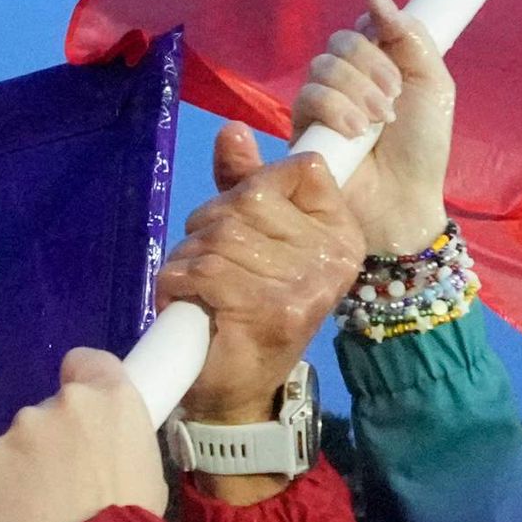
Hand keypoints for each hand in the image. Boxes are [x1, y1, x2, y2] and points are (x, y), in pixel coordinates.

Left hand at [0, 348, 161, 521]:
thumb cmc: (134, 519)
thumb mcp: (146, 465)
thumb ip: (113, 439)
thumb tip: (96, 447)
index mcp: (106, 398)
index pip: (83, 361)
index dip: (80, 383)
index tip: (81, 414)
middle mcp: (55, 406)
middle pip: (45, 412)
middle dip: (50, 441)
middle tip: (64, 483)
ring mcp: (13, 436)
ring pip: (14, 447)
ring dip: (23, 470)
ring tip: (38, 513)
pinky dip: (0, 498)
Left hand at [165, 135, 364, 423]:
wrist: (237, 391)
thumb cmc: (245, 308)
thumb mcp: (251, 237)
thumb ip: (246, 184)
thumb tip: (232, 131)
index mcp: (341, 233)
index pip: (302, 168)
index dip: (256, 185)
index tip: (244, 223)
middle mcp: (334, 257)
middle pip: (251, 197)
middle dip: (210, 223)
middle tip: (207, 261)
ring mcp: (307, 284)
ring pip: (222, 233)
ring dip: (190, 256)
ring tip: (196, 286)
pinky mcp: (273, 310)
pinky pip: (207, 269)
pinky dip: (180, 281)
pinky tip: (186, 299)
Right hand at [288, 0, 454, 260]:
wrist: (406, 199)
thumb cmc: (423, 146)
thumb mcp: (433, 84)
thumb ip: (410, 35)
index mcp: (377, 64)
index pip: (363, 25)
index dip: (378, 34)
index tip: (397, 54)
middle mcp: (346, 79)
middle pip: (341, 41)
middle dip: (372, 67)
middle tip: (394, 100)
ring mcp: (321, 105)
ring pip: (323, 67)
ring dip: (358, 92)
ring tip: (378, 123)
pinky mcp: (302, 130)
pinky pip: (307, 97)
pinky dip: (336, 109)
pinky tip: (356, 132)